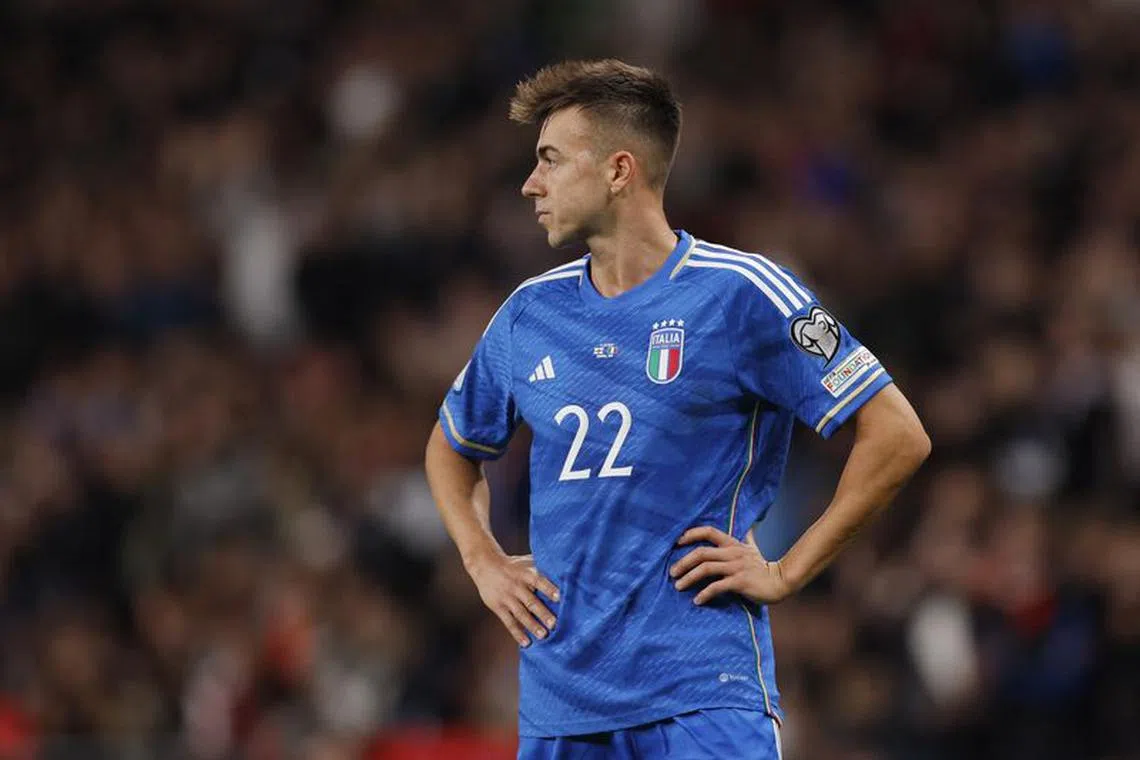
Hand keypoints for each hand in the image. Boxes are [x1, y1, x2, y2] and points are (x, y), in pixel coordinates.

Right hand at [467, 550, 559, 646]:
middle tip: (554, 624)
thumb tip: (566, 569)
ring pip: (521, 614)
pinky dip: (517, 633)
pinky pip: (509, 622)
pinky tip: (526, 643)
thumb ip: (543, 567)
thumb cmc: (513, 565)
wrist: (485, 565)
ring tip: (543, 636)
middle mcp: (516, 586)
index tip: (559, 598)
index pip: (539, 581)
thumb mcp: (526, 561)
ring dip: (532, 625)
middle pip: (531, 601)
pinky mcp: (498, 607)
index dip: (549, 589)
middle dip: (543, 613)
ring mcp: (507, 598)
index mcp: (526, 574)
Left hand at [670, 526, 793, 605]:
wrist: (781, 582)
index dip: (691, 534)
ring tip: (678, 586)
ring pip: (706, 568)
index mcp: (732, 544)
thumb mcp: (753, 549)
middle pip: (702, 552)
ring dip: (689, 578)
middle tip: (672, 573)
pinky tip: (697, 600)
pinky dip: (705, 593)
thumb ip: (748, 539)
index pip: (709, 532)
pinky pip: (717, 586)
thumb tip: (750, 528)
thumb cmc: (763, 567)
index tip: (677, 542)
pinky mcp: (740, 582)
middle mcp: (732, 553)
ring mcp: (736, 567)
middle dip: (683, 562)